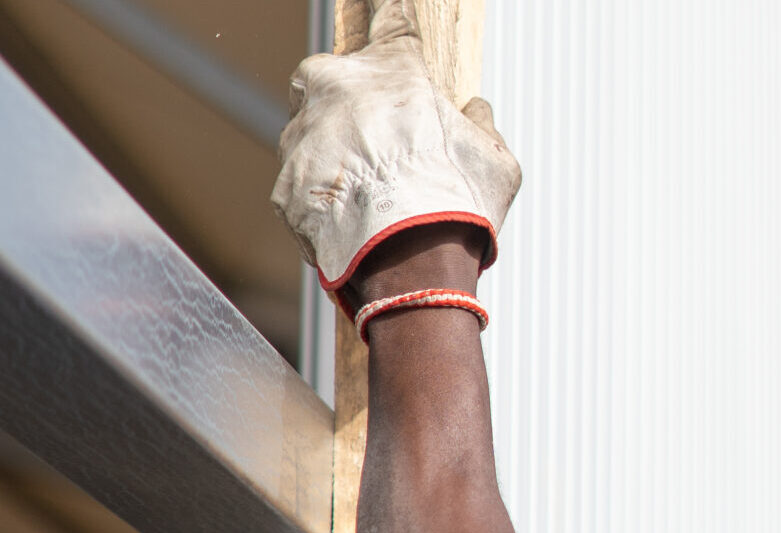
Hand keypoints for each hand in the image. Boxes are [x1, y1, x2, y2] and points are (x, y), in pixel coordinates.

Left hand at [271, 0, 520, 302]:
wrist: (409, 261)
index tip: (385, 11)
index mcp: (393, 71)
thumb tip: (477, 112)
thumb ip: (481, 125)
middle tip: (371, 130)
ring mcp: (305, 137)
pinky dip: (318, 196)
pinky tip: (348, 218)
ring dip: (328, 150)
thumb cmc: (455, 204)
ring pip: (306, 129)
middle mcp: (339, 91)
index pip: (391, 22)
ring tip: (365, 190)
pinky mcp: (286, 184)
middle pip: (326, 73)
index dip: (391, 16)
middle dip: (342, 94)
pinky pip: (298, 181)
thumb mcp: (494, 158)